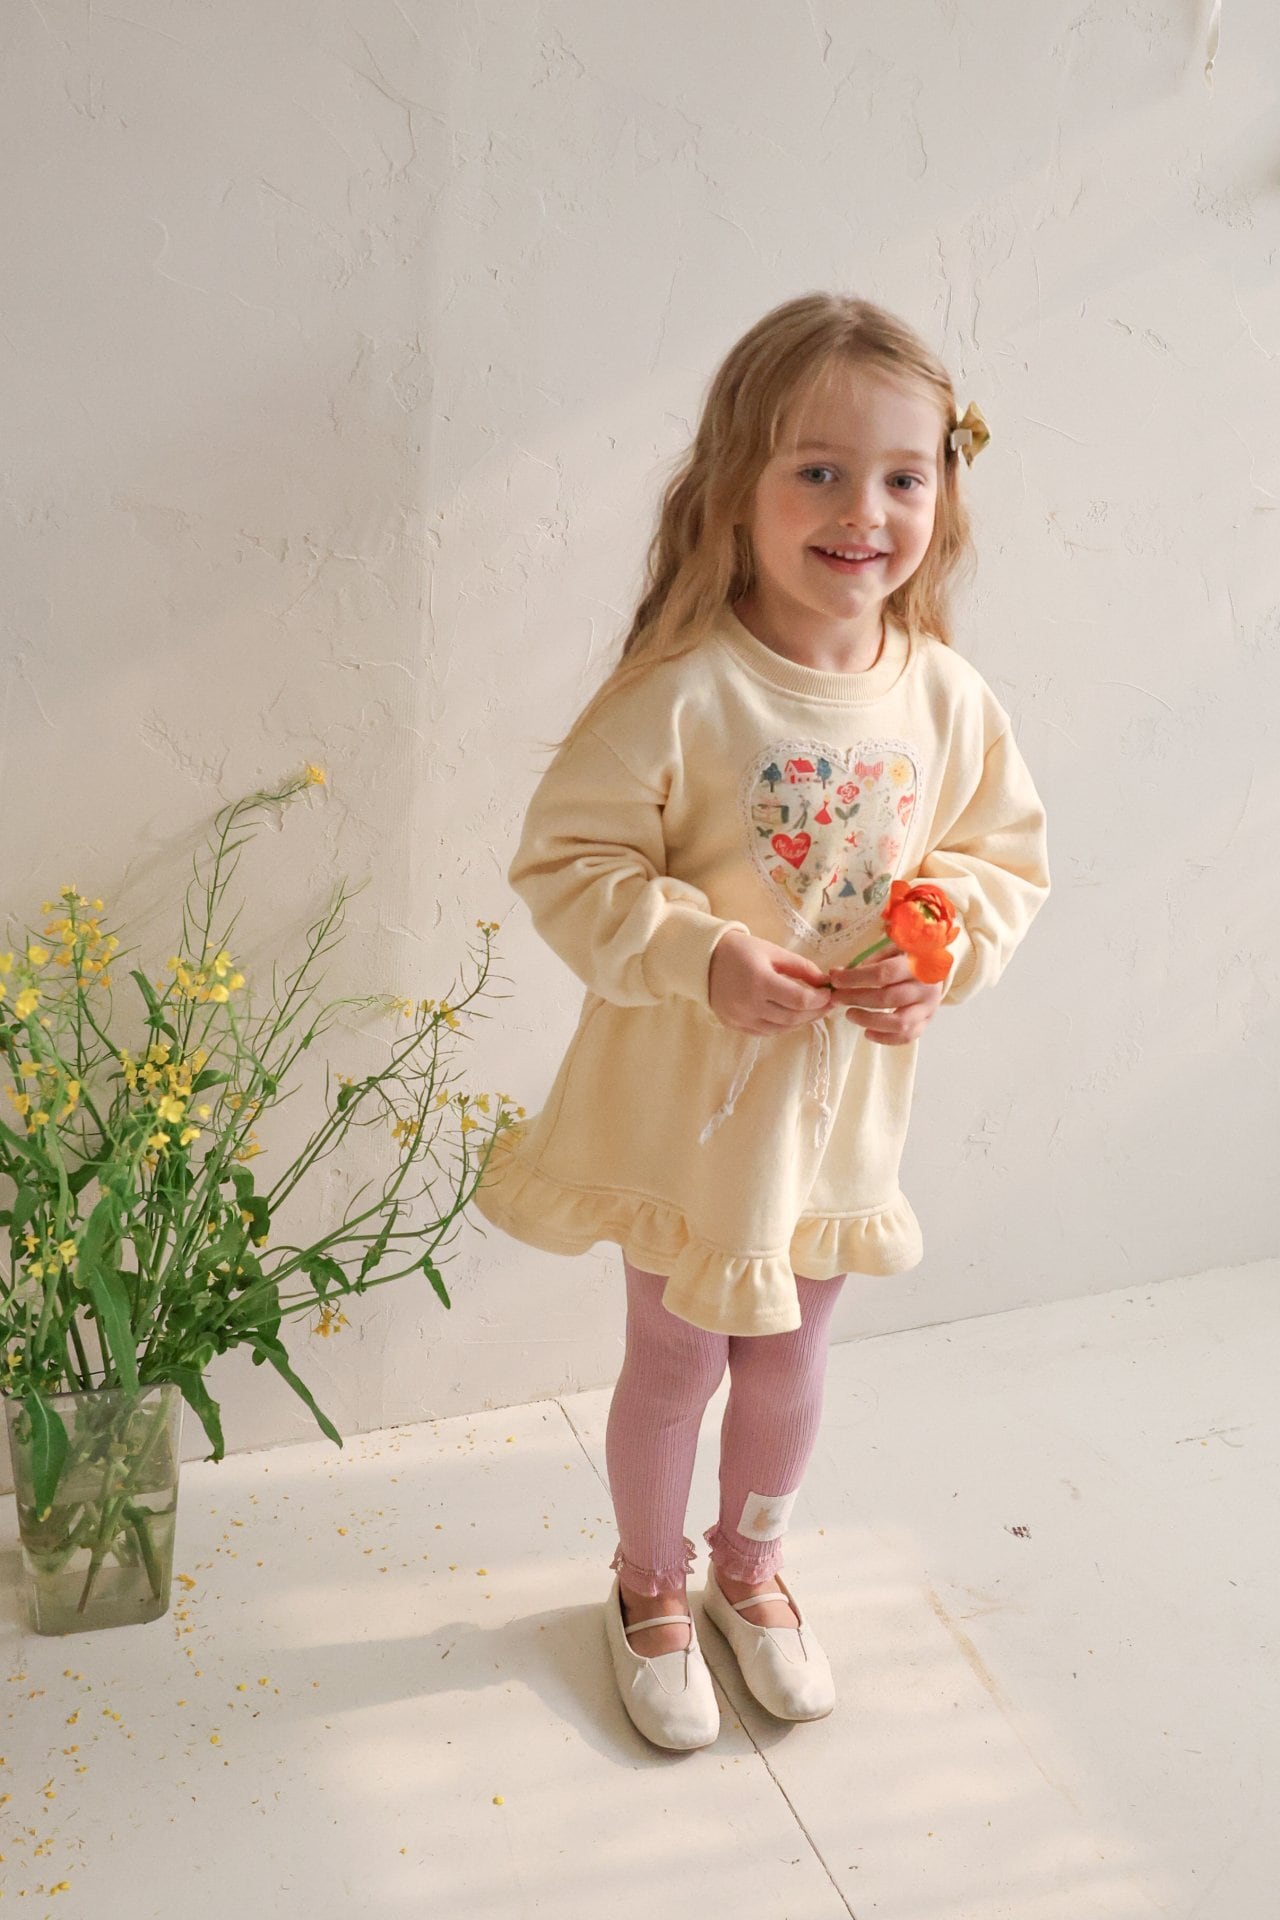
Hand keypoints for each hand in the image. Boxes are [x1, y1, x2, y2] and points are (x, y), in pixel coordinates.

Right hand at [708, 930, 834, 1036]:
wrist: (704, 960)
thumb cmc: (741, 951)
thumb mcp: (773, 951)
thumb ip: (801, 967)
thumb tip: (824, 982)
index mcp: (760, 981)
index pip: (799, 1000)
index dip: (820, 1000)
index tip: (830, 994)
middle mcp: (749, 1004)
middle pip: (793, 1018)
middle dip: (815, 1012)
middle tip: (828, 1005)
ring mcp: (741, 1018)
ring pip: (781, 1029)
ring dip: (801, 1021)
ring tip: (812, 1011)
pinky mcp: (735, 1025)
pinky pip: (766, 1032)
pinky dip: (783, 1026)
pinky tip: (791, 1016)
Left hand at [826, 952, 944, 1044]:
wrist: (937, 968)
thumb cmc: (909, 957)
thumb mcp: (894, 949)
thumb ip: (871, 960)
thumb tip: (839, 973)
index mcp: (918, 965)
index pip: (884, 973)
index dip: (856, 978)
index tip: (835, 979)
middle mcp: (926, 988)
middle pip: (888, 998)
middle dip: (856, 999)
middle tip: (836, 998)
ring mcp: (928, 1008)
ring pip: (899, 1023)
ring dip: (869, 1020)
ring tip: (850, 1015)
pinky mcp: (927, 1022)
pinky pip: (907, 1037)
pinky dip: (885, 1039)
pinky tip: (867, 1032)